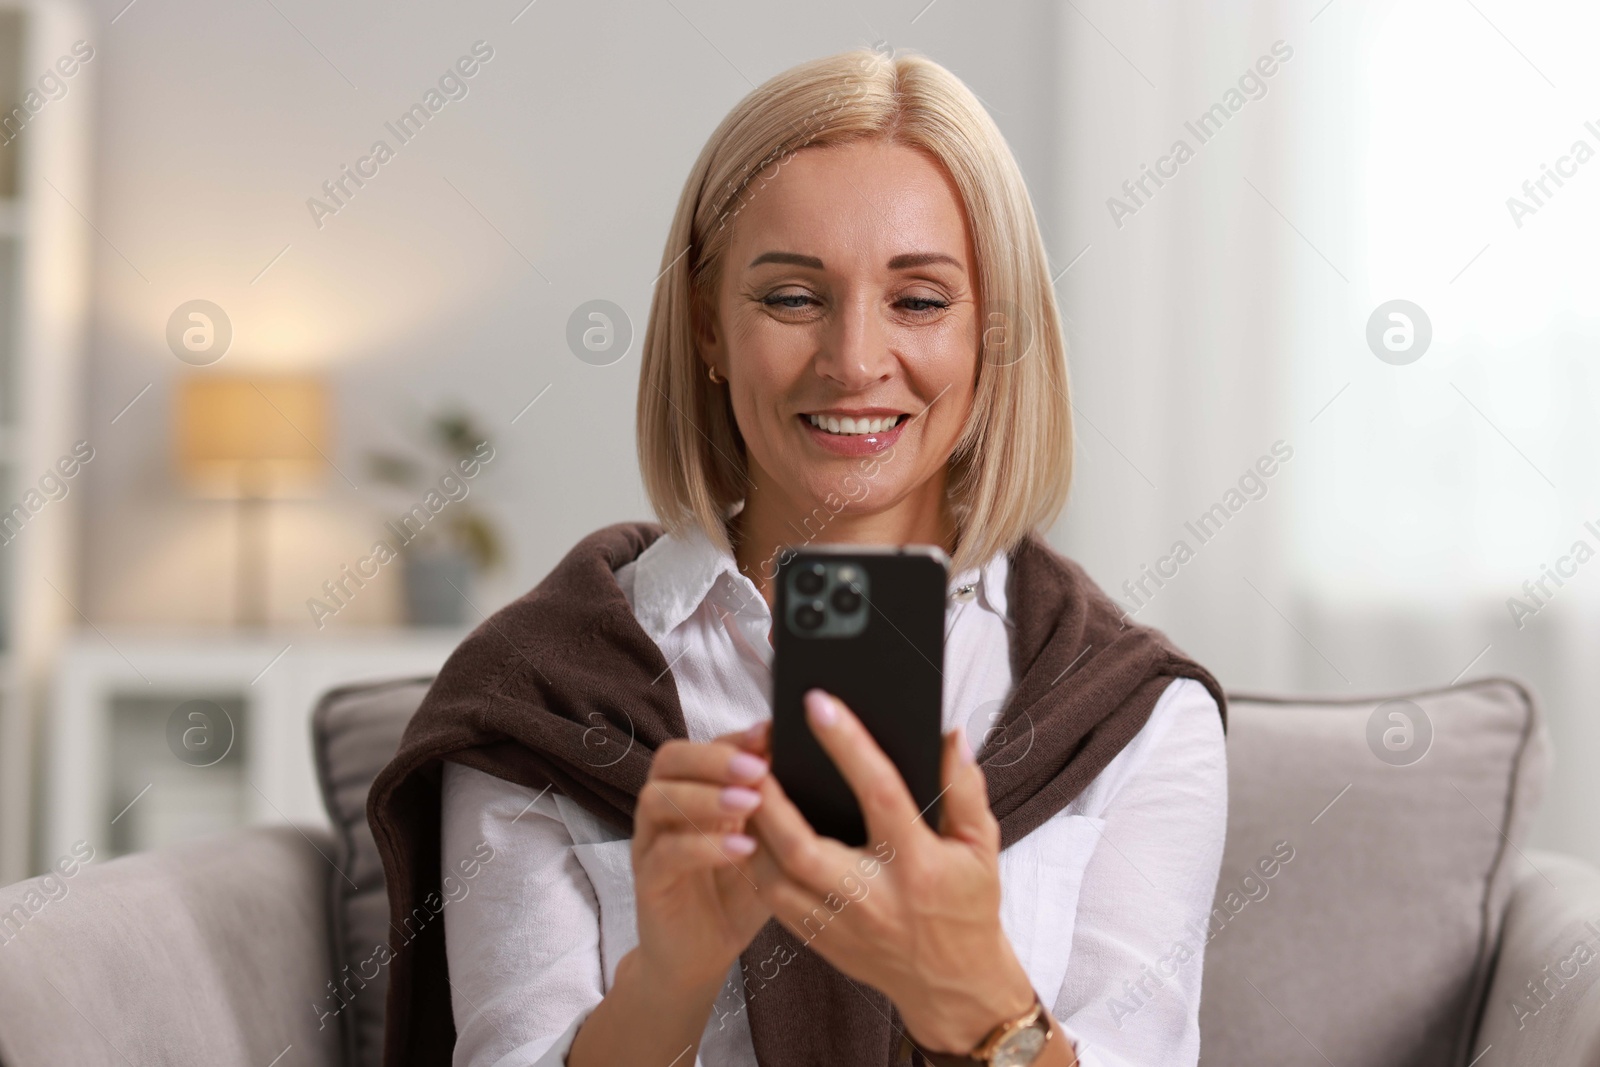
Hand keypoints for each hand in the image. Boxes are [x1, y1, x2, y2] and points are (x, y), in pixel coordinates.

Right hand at [632, 721, 774, 990]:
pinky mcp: (648, 881)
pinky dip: (704, 847)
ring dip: (706, 796)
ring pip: (658, 799)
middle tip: (759, 768)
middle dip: (714, 757)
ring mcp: (652, 844)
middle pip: (670, 759)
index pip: (706, 745)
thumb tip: (820, 768)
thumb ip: (780, 811)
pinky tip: (742, 848)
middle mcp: (667, 810)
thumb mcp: (767, 848)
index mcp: (696, 792)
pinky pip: (665, 853)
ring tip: (752, 802)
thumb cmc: (738, 895)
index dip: (737, 736)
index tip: (773, 733)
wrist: (699, 958)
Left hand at [740, 690, 1038, 1053]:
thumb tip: (949, 735)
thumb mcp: (982, 845)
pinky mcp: (821, 942)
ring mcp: (842, 925)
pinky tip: (749, 831)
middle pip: (803, 846)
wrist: (954, 986)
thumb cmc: (969, 906)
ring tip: (741, 787)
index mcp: (917, 863)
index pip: (878, 792)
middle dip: (770, 799)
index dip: (847, 744)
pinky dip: (755, 862)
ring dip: (752, 830)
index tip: (818, 704)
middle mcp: (874, 897)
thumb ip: (964, 788)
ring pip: (775, 877)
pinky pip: (773, 900)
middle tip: (752, 754)